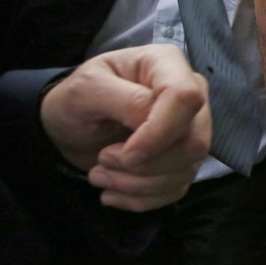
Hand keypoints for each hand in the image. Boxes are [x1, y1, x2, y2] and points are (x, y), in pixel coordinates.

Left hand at [40, 45, 210, 211]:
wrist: (71, 125)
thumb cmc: (78, 98)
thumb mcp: (87, 89)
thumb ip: (124, 100)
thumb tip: (151, 123)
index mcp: (168, 66)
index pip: (187, 98)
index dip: (159, 132)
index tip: (122, 152)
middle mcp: (191, 95)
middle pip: (195, 141)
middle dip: (145, 165)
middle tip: (103, 160)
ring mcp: (191, 128)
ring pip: (187, 169)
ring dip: (137, 184)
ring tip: (99, 175)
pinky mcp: (184, 159)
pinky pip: (177, 188)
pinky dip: (141, 198)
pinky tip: (113, 190)